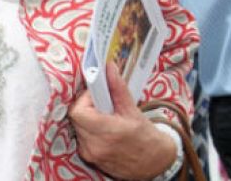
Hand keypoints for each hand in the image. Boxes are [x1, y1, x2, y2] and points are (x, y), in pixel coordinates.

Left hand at [69, 63, 175, 179]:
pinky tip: (103, 129)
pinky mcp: (89, 158)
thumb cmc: (146, 137)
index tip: (97, 94)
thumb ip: (117, 88)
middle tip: (102, 104)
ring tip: (105, 117)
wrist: (154, 163)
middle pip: (76, 117)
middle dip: (86, 106)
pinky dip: (88, 129)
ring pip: (77, 127)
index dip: (84, 98)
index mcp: (107, 133)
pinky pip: (81, 137)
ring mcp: (90, 154)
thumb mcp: (133, 110)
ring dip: (87, 118)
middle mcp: (95, 146)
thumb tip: (108, 68)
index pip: (78, 111)